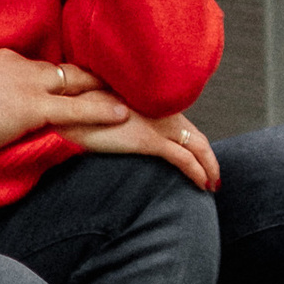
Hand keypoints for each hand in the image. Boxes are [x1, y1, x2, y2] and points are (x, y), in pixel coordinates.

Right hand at [0, 47, 132, 158]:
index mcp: (2, 60)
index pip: (39, 68)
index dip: (59, 77)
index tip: (74, 81)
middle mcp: (19, 65)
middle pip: (63, 70)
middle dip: (90, 75)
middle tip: (116, 77)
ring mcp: (27, 85)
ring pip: (75, 85)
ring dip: (103, 90)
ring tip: (129, 95)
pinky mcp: (31, 108)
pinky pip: (74, 109)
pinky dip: (100, 110)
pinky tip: (121, 114)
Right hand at [74, 109, 220, 194]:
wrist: (69, 105)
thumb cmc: (81, 106)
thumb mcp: (107, 108)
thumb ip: (124, 115)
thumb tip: (127, 126)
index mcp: (152, 100)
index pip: (182, 124)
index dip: (194, 141)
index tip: (198, 156)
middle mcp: (160, 110)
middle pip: (196, 135)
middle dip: (209, 158)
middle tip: (214, 175)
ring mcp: (158, 124)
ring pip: (197, 147)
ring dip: (209, 167)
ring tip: (211, 183)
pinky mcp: (150, 140)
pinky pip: (184, 159)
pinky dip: (198, 172)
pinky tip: (202, 183)